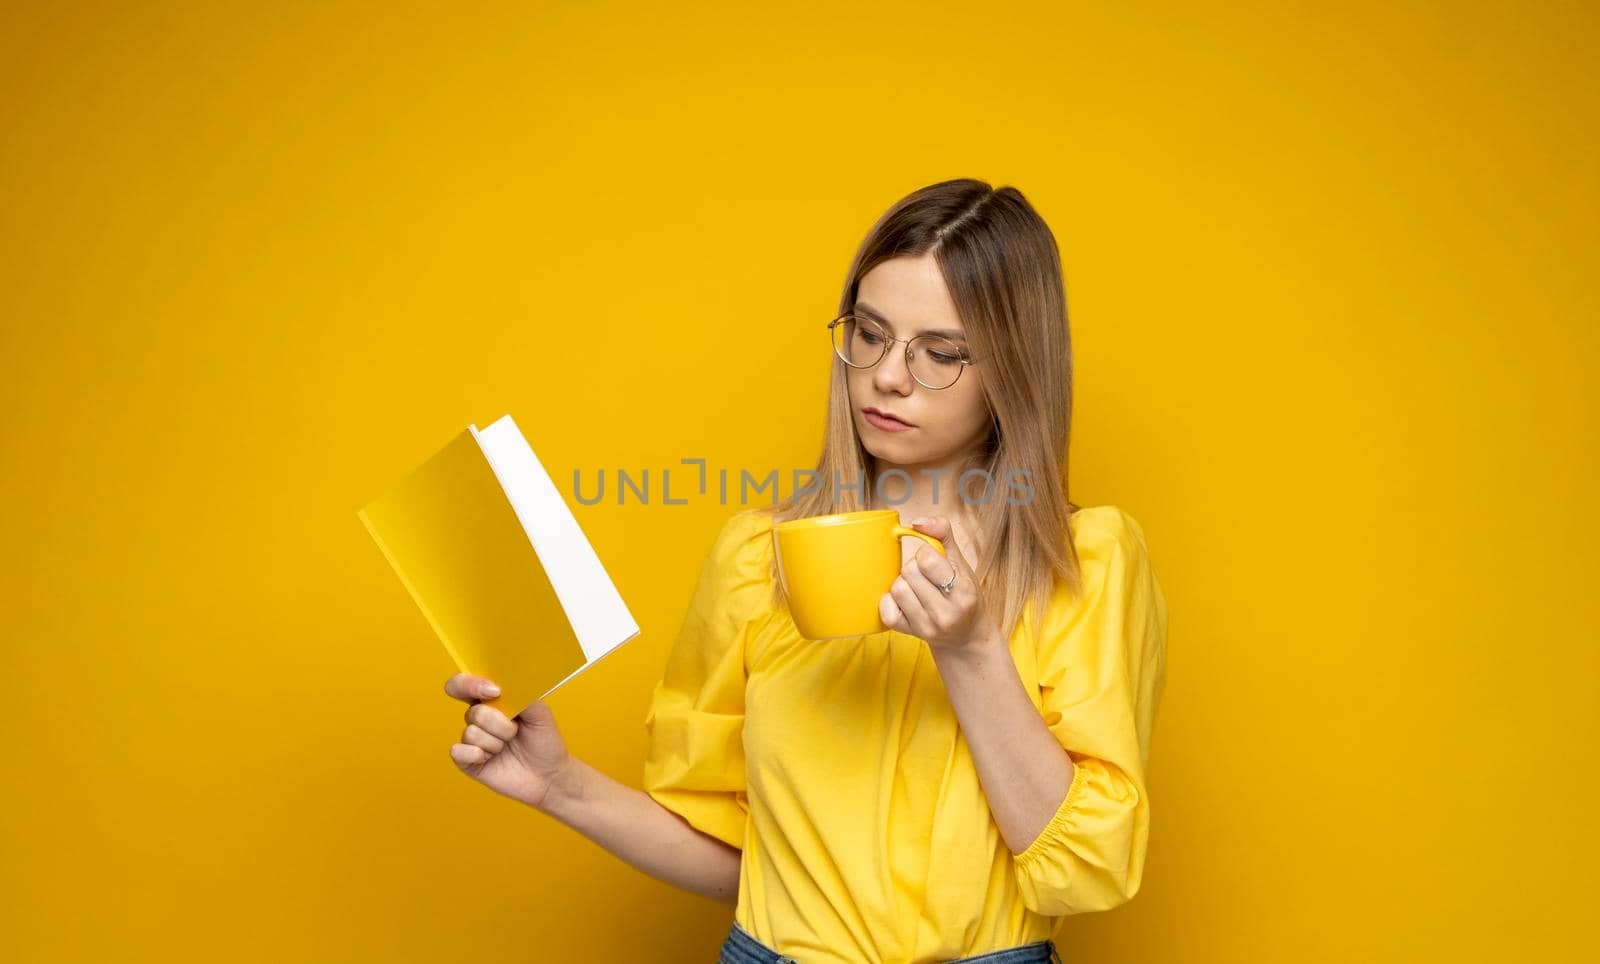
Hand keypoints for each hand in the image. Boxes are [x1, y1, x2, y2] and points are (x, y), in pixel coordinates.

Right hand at [443, 673, 574, 811]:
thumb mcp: (540, 712)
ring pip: (472, 733)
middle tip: (515, 731)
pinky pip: (458, 752)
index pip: (464, 684)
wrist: (549, 775)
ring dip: (496, 742)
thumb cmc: (544, 740)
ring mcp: (472, 740)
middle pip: (474, 712)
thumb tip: (504, 683)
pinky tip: (490, 758)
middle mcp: (478, 718)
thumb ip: (522, 694)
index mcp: (490, 700)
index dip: (471, 684)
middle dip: (501, 724)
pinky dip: (476, 754)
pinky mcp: (468, 762)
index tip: (495, 691)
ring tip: (508, 746)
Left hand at [880, 515, 1001, 655]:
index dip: (925, 554)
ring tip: (916, 588)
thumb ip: (943, 534)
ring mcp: (927, 626)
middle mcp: (946, 612)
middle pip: (909, 572)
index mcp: (963, 591)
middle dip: (913, 568)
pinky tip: (904, 602)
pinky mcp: (911, 634)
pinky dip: (890, 602)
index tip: (932, 561)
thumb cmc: (964, 595)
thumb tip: (917, 521)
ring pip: (897, 589)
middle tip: (924, 577)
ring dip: (903, 583)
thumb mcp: (962, 565)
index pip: (928, 560)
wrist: (966, 636)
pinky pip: (887, 611)